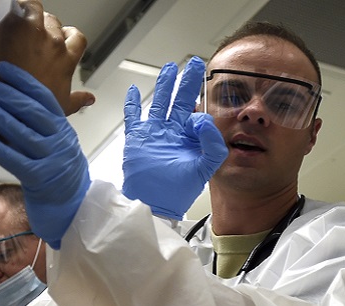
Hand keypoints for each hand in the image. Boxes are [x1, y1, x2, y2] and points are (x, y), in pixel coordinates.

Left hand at [0, 0, 93, 114]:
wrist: (8, 104)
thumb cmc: (35, 109)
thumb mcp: (62, 107)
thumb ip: (78, 100)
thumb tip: (89, 99)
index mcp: (68, 60)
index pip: (77, 38)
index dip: (67, 35)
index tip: (58, 39)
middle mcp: (56, 44)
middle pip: (53, 23)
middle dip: (42, 27)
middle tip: (26, 38)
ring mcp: (38, 32)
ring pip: (37, 10)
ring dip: (27, 16)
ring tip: (13, 28)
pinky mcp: (18, 25)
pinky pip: (20, 5)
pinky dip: (14, 8)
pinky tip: (4, 20)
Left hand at [0, 62, 90, 249]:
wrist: (73, 210)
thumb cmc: (61, 176)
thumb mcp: (60, 146)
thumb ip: (46, 127)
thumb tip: (21, 103)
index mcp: (64, 130)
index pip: (45, 98)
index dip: (24, 81)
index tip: (4, 68)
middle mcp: (61, 141)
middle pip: (31, 111)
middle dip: (4, 93)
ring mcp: (51, 160)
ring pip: (21, 132)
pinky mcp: (40, 179)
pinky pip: (14, 159)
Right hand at [122, 56, 227, 219]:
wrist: (154, 203)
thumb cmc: (178, 191)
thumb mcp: (204, 169)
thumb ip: (212, 145)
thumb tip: (203, 119)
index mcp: (190, 138)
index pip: (197, 114)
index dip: (200, 111)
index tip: (196, 120)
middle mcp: (173, 132)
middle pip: (180, 99)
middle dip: (187, 81)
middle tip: (193, 63)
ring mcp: (154, 133)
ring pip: (160, 102)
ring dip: (164, 85)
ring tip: (170, 68)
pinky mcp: (137, 138)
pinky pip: (133, 116)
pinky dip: (132, 103)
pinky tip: (135, 90)